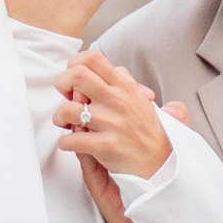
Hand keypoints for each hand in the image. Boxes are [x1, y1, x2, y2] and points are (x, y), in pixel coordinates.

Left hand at [52, 53, 186, 222]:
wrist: (162, 163)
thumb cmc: (148, 132)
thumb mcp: (141, 100)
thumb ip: (126, 83)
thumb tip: (116, 70)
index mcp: (124, 87)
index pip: (93, 58)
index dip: (75, 64)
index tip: (73, 78)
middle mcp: (117, 101)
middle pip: (77, 76)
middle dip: (62, 84)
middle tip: (65, 96)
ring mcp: (112, 123)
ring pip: (68, 109)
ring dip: (60, 117)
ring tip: (66, 124)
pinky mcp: (106, 146)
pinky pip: (71, 140)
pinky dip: (65, 142)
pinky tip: (72, 144)